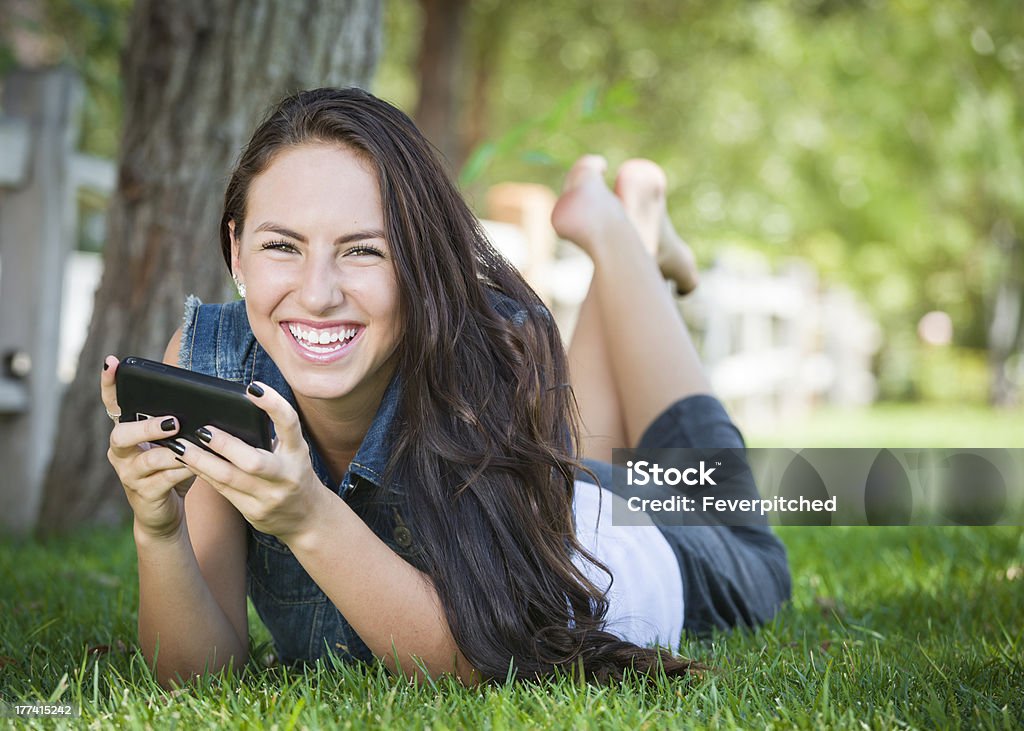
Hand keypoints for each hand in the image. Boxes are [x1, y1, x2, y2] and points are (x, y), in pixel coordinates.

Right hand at [101, 355, 194, 539]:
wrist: (165, 513)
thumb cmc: (171, 469)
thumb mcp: (174, 443)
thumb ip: (180, 423)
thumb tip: (207, 400)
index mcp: (127, 433)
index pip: (113, 405)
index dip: (109, 384)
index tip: (112, 363)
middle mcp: (122, 453)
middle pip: (122, 434)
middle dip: (146, 427)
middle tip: (173, 422)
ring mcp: (129, 475)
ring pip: (146, 460)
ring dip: (170, 451)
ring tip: (189, 445)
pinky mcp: (144, 495)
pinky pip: (163, 480)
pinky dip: (181, 471)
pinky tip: (196, 465)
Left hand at [171, 381, 327, 541]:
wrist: (307, 518)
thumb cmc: (294, 474)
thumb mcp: (292, 452)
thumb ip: (272, 436)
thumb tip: (234, 410)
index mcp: (297, 452)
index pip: (289, 424)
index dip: (273, 404)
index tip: (253, 387)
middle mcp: (286, 476)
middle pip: (253, 462)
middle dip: (224, 445)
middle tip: (202, 430)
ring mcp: (269, 497)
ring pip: (229, 479)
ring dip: (200, 461)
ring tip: (179, 446)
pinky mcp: (254, 512)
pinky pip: (222, 491)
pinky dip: (203, 474)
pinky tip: (187, 462)